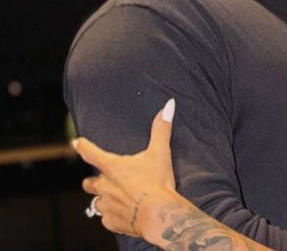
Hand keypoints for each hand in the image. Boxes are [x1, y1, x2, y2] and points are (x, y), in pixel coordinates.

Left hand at [73, 99, 178, 240]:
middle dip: (93, 181)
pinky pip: (108, 218)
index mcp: (112, 166)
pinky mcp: (111, 222)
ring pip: (97, 202)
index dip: (82, 146)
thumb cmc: (157, 181)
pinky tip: (125, 214)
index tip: (76, 143)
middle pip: (89, 183)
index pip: (90, 152)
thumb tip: (168, 105)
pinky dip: (114, 216)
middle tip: (103, 180)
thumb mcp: (160, 153)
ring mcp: (106, 205)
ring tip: (117, 199)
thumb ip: (161, 129)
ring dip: (104, 199)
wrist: (158, 214)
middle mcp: (104, 186)